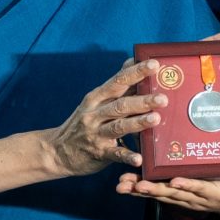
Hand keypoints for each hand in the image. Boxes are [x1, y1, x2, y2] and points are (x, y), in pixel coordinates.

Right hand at [48, 59, 164, 177]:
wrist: (57, 151)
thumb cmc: (82, 122)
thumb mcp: (94, 101)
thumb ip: (115, 85)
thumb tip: (132, 61)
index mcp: (97, 98)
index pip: (118, 81)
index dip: (136, 73)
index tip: (154, 65)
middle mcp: (95, 114)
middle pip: (121, 105)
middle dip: (142, 101)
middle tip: (162, 98)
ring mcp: (96, 134)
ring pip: (119, 126)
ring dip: (137, 123)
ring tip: (155, 119)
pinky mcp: (98, 153)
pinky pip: (115, 154)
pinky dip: (127, 156)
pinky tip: (139, 159)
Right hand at [114, 171, 219, 218]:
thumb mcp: (201, 174)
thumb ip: (186, 165)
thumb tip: (173, 142)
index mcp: (180, 190)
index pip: (155, 188)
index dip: (136, 186)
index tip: (119, 182)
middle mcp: (185, 196)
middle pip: (159, 193)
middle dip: (138, 189)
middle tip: (120, 186)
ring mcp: (199, 195)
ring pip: (174, 192)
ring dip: (156, 189)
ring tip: (140, 185)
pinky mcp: (214, 191)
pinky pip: (199, 188)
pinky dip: (186, 185)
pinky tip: (175, 181)